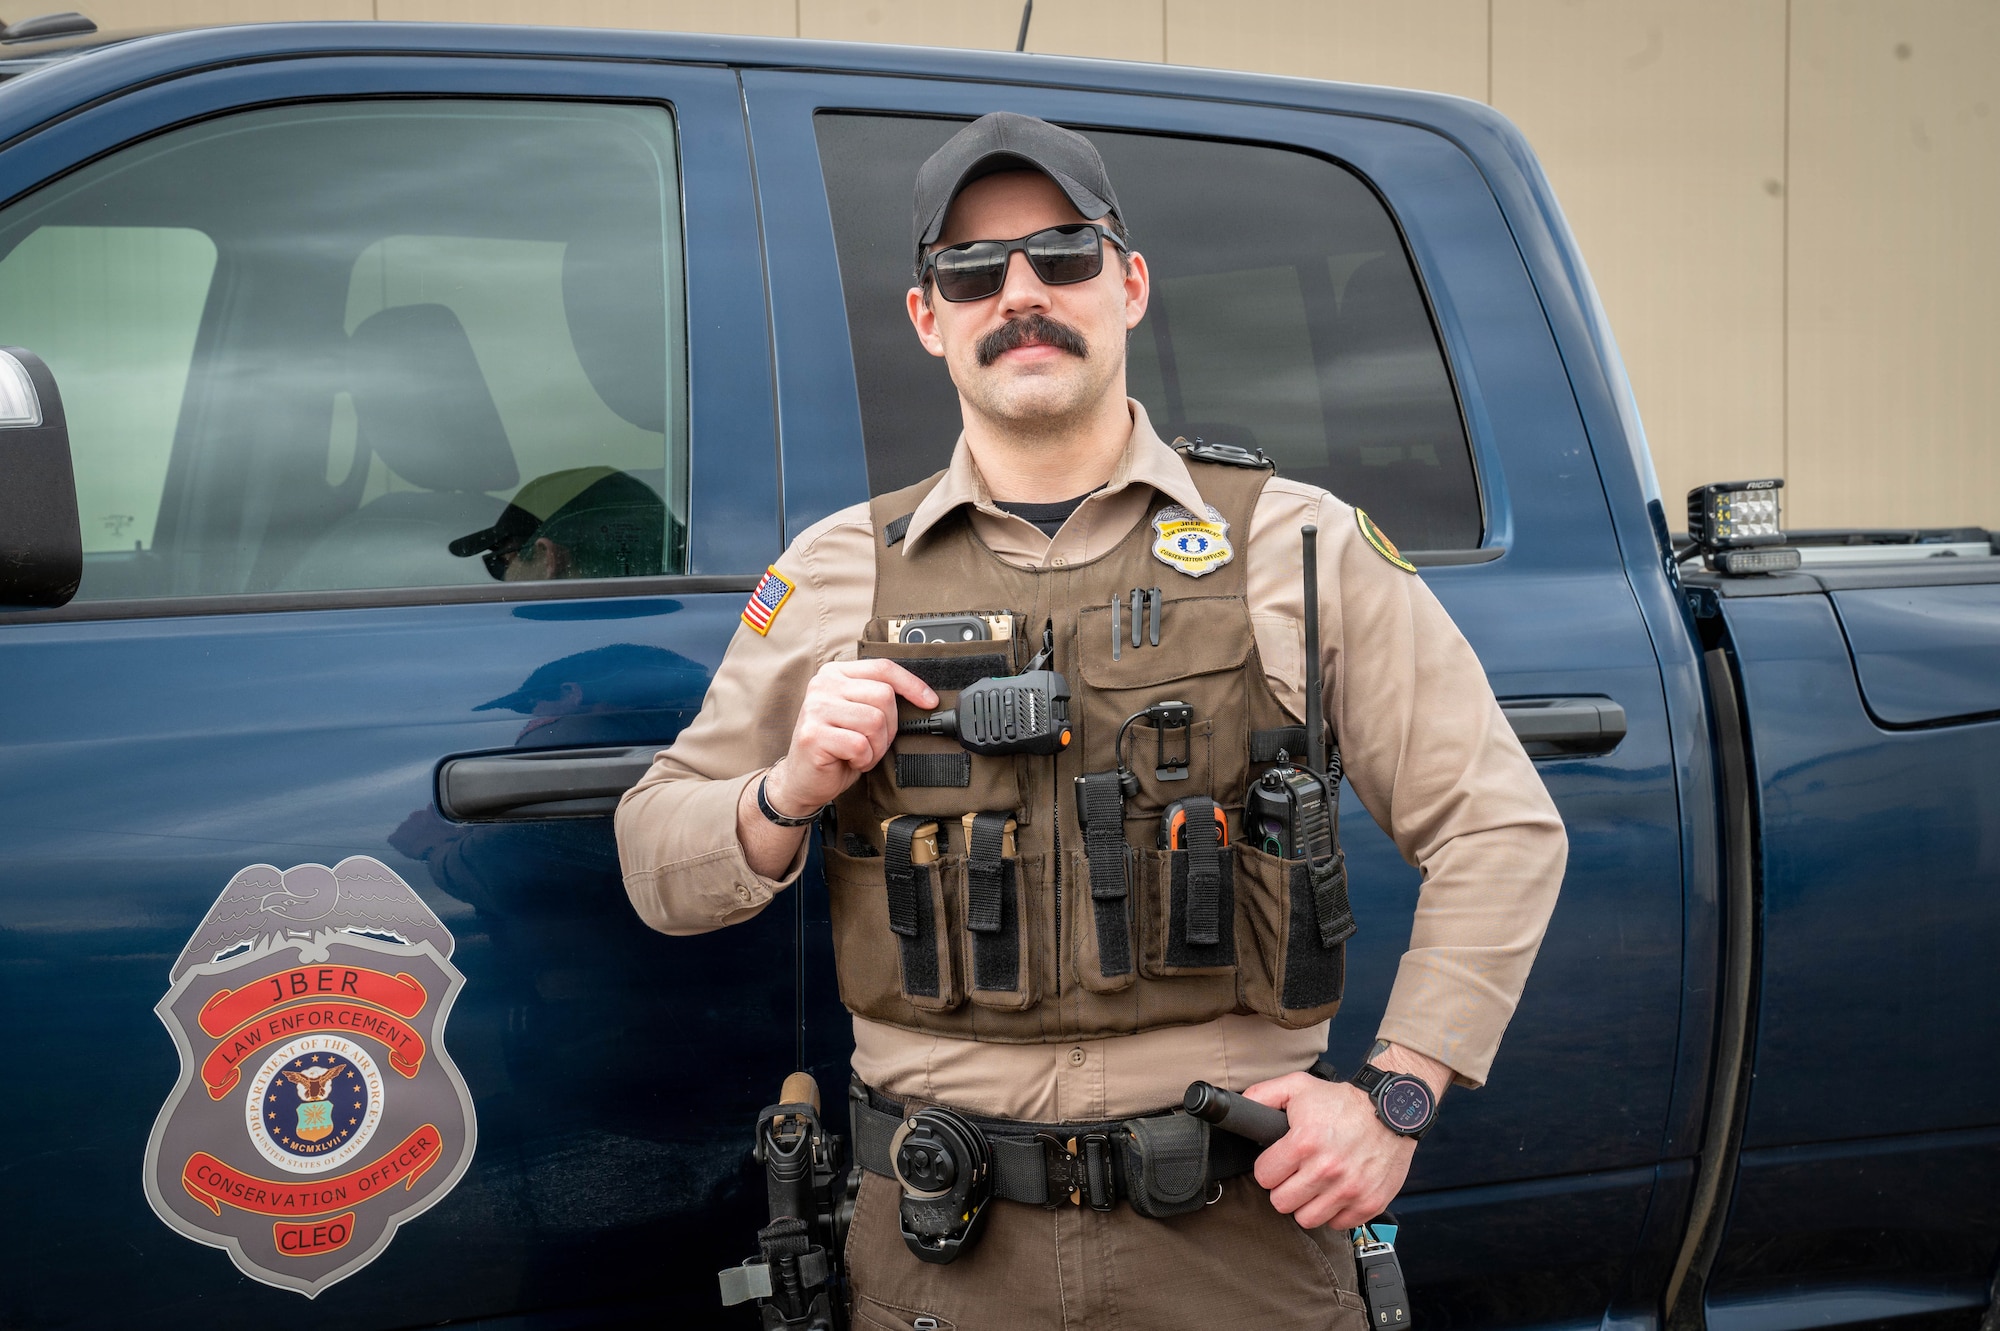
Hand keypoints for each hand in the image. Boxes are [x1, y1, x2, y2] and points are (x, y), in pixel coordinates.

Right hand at [765, 659, 937, 813]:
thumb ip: (877, 697)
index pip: (883, 668)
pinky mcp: (814, 734)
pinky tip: (850, 761)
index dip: (912, 684)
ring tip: (860, 752)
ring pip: (875, 722)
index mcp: (835, 673)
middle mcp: (823, 685)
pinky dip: (864, 760)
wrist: (803, 779)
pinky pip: (861, 746)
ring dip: (876, 746)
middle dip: (889, 727)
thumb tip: (923, 696)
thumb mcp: (858, 713)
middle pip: (884, 696)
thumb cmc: (836, 748)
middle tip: (873, 743)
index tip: (930, 701)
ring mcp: (816, 708)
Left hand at [1245, 1046, 1445, 1230]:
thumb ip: (1263, 1095)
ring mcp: (1349, 1190)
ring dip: (1307, 1204)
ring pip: (1307, 1219)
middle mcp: (1326, 1170)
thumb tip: (1239, 1105)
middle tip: (1294, 1175)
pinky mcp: (1369, 1203)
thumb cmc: (1345, 1101)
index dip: (1268, 1168)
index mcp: (1304, 1142)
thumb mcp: (1299, 1086)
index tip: (1278, 1163)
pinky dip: (1334, 1212)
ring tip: (1313, 1186)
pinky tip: (1335, 1192)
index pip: (1264, 1176)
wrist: (1395, 1110)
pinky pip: (1337, 1224)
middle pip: (1281, 1203)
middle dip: (1283, 1188)